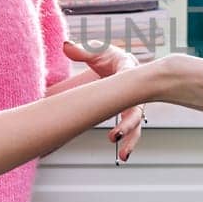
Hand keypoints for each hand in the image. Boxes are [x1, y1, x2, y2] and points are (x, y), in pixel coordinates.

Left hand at [64, 40, 145, 161]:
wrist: (123, 66)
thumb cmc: (110, 58)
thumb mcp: (98, 52)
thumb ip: (83, 50)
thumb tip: (66, 45)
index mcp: (129, 74)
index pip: (128, 84)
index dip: (123, 93)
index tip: (118, 103)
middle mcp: (136, 93)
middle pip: (135, 111)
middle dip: (127, 125)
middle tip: (114, 136)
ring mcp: (134, 106)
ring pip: (136, 125)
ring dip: (131, 140)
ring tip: (124, 156)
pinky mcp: (130, 115)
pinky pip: (132, 131)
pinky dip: (129, 143)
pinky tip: (124, 157)